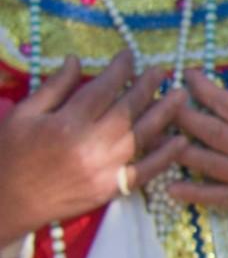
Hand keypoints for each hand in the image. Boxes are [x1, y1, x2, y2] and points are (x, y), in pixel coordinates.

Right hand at [0, 52, 175, 244]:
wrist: (9, 200)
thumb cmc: (12, 153)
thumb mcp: (23, 114)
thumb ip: (54, 87)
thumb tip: (77, 60)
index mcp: (67, 123)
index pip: (103, 89)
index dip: (119, 70)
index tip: (129, 56)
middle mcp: (91, 145)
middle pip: (128, 110)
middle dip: (148, 87)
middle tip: (163, 71)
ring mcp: (105, 169)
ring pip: (142, 136)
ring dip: (165, 114)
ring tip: (181, 96)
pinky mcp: (112, 189)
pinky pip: (146, 171)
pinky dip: (165, 156)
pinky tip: (180, 141)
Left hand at [167, 44, 227, 217]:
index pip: (223, 102)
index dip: (200, 86)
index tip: (186, 74)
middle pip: (207, 130)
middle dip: (181, 114)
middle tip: (162, 101)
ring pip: (206, 162)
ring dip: (178, 149)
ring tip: (157, 138)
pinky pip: (219, 198)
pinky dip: (194, 194)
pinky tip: (171, 188)